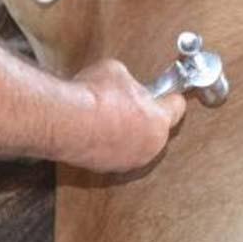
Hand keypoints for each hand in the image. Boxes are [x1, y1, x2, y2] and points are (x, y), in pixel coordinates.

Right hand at [65, 59, 185, 172]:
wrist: (66, 122)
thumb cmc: (93, 97)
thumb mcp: (117, 72)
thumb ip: (129, 82)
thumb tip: (123, 84)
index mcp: (159, 121)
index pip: (177, 108)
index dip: (171, 97)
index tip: (169, 94)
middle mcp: (149, 147)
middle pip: (156, 129)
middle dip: (146, 116)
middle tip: (129, 102)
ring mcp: (128, 162)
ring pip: (136, 144)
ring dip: (127, 133)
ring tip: (108, 116)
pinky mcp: (107, 169)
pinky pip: (115, 154)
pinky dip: (108, 144)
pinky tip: (95, 130)